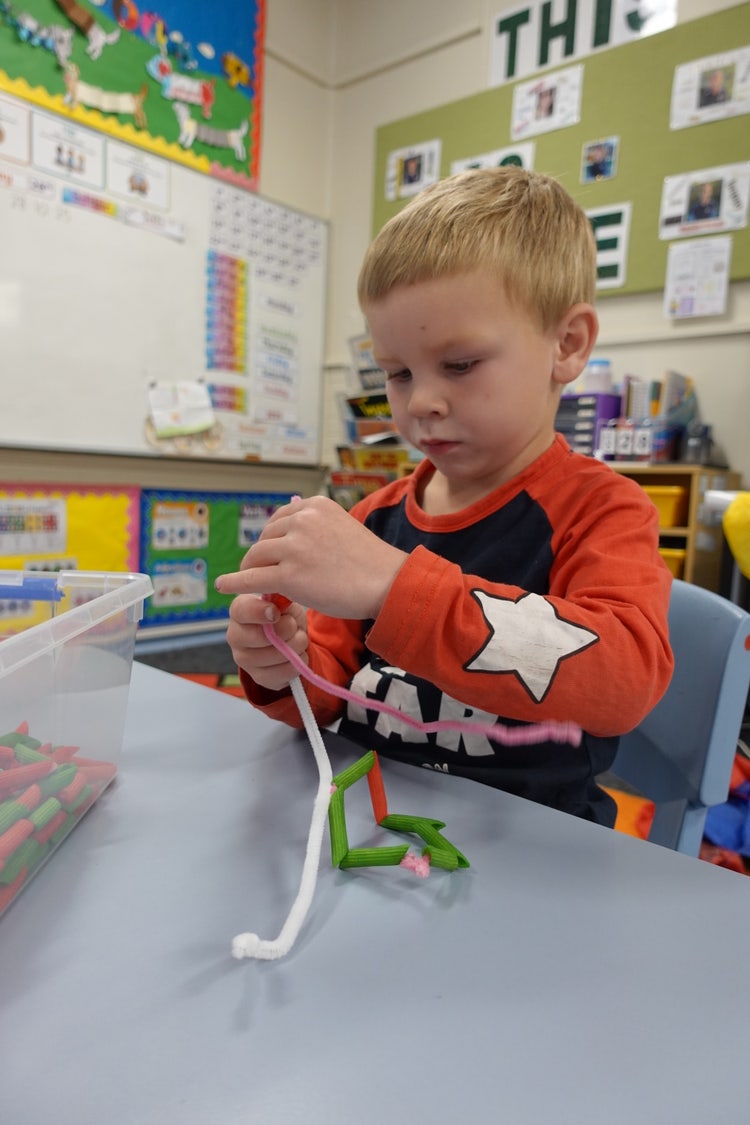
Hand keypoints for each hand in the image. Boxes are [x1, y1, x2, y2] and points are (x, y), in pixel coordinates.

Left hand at [215, 495, 406, 619]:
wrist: (388, 583)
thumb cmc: (370, 562)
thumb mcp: (342, 526)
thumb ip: (315, 522)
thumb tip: (291, 511)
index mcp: (315, 505)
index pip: (279, 518)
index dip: (273, 540)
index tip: (274, 553)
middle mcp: (302, 520)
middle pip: (265, 538)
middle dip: (263, 557)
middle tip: (268, 574)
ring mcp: (294, 547)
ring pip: (256, 558)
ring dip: (253, 572)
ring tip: (259, 587)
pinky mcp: (289, 575)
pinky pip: (251, 579)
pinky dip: (234, 582)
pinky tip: (224, 586)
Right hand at [226, 594, 308, 691]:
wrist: (290, 640)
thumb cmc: (285, 616)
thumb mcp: (286, 602)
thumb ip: (281, 599)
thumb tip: (279, 604)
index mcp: (239, 611)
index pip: (241, 610)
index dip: (259, 612)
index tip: (276, 613)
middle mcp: (235, 636)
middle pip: (259, 637)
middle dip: (285, 630)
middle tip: (294, 627)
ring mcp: (244, 659)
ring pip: (274, 655)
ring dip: (295, 646)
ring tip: (299, 639)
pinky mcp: (258, 677)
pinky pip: (282, 673)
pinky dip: (296, 663)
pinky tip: (296, 655)